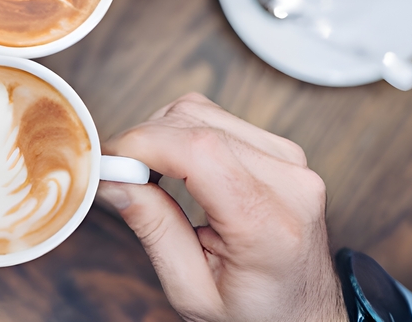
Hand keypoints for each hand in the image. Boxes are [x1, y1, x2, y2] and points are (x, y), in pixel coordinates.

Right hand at [96, 93, 345, 321]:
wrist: (304, 317)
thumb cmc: (254, 314)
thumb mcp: (191, 291)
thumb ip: (153, 229)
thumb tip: (112, 179)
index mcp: (268, 225)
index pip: (198, 151)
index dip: (141, 144)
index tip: (106, 161)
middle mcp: (289, 183)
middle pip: (194, 123)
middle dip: (142, 141)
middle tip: (119, 174)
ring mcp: (291, 161)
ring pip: (201, 111)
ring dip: (162, 135)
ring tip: (148, 174)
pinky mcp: (283, 150)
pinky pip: (217, 118)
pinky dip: (183, 134)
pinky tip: (176, 167)